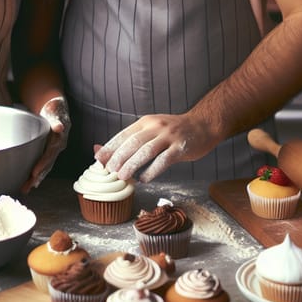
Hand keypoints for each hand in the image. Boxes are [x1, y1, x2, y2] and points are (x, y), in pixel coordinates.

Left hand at [21, 96, 70, 192]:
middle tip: (28, 186)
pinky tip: (28, 182)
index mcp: (60, 139)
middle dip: (38, 176)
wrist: (56, 108)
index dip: (42, 163)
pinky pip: (42, 164)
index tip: (34, 172)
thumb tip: (60, 127)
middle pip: (47, 164)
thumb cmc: (54, 108)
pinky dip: (36, 174)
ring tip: (26, 189)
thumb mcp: (55, 110)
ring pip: (45, 167)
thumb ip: (56, 119)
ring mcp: (53, 150)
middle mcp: (57, 147)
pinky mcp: (47, 151)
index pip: (50, 154)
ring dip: (36, 178)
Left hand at [94, 113, 214, 182]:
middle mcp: (156, 127)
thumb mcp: (151, 130)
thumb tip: (99, 150)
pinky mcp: (181, 147)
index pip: (124, 134)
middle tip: (109, 170)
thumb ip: (130, 140)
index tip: (98, 159)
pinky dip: (152, 170)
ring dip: (132, 164)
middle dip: (119, 157)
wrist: (203, 124)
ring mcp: (169, 136)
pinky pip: (164, 160)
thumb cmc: (173, 131)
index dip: (110, 147)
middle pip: (133, 142)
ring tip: (123, 176)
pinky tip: (144, 179)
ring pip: (146, 151)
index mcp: (146, 122)